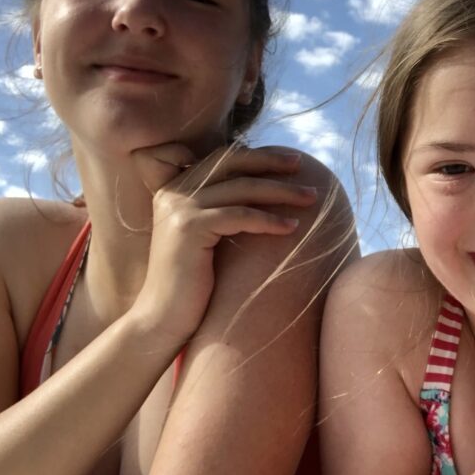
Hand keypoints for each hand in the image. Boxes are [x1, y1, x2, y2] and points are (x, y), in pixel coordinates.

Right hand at [129, 143, 317, 343]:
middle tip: (304, 165)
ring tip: (311, 198)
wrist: (163, 319)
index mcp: (176, 187)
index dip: (259, 155)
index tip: (292, 161)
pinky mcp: (188, 228)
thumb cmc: (193, 283)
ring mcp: (178, 208)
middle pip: (232, 163)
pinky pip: (240, 215)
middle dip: (272, 162)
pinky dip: (270, 220)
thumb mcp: (208, 235)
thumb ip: (224, 207)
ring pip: (241, 188)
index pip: (224, 158)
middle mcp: (174, 191)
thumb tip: (268, 189)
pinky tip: (293, 227)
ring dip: (281, 191)